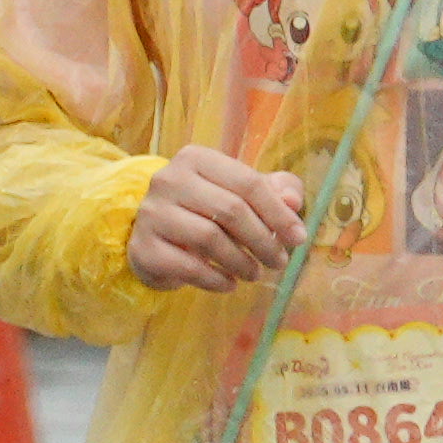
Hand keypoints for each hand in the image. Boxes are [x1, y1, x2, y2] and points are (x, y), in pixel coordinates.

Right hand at [124, 143, 299, 293]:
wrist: (157, 236)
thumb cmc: (208, 210)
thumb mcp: (242, 193)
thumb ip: (274, 190)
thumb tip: (293, 201)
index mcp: (196, 159)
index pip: (248, 183)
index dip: (279, 213)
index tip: (299, 238)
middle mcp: (168, 180)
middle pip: (231, 210)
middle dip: (264, 241)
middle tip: (280, 262)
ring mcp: (151, 213)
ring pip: (209, 238)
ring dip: (242, 262)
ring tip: (255, 273)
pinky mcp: (143, 247)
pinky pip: (188, 267)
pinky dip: (216, 279)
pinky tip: (229, 283)